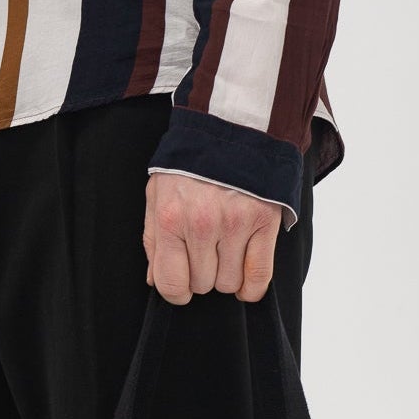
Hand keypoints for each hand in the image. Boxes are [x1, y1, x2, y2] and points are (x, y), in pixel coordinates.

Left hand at [143, 174, 280, 305]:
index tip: (182, 284)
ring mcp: (236, 224)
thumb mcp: (158, 194)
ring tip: (224, 252)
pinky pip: (259, 277)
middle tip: (205, 253)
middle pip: (202, 285)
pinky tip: (245, 279)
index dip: (176, 292)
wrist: (232, 126)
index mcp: (172, 219)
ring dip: (227, 276)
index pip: (171, 283)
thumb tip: (155, 280)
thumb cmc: (190, 164)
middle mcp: (203, 224)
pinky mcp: (264, 222)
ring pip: (229, 284)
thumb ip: (154, 239)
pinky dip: (252, 286)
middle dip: (202, 275)